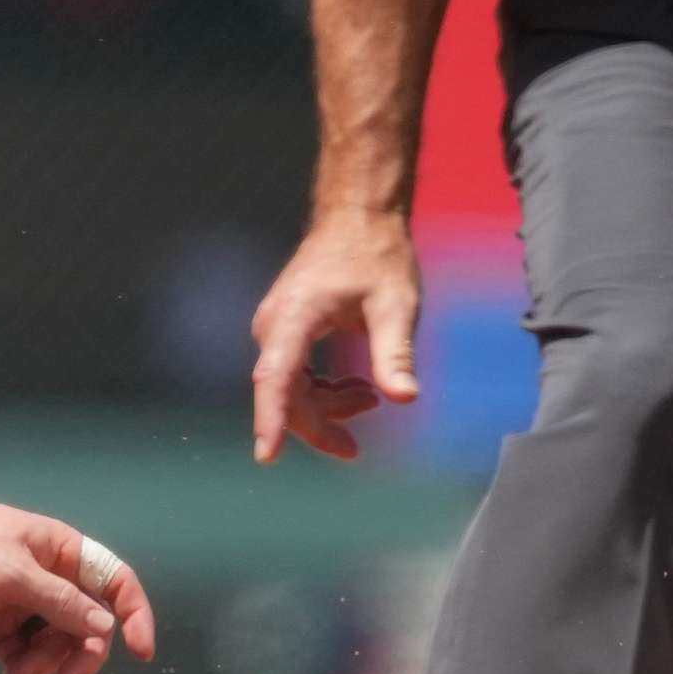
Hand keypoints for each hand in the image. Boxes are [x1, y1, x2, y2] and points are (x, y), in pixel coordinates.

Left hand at [0, 489, 157, 673]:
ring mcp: (22, 605)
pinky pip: (26, 656)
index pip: (114, 581)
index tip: (141, 652)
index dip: (134, 614)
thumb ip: (59, 601)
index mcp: (60, 552)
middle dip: (82, 654)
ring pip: (58, 645)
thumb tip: (105, 628)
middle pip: (89, 625)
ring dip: (48, 667)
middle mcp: (49, 579)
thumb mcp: (10, 571)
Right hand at [248, 208, 420, 463]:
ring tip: (370, 399)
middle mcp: (274, 325)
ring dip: (325, 405)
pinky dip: (322, 389)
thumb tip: (405, 398)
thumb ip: (395, 354)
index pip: (275, 378)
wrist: (357, 218)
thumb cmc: (376, 254)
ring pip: (289, 387)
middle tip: (354, 449)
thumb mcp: (396, 305)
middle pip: (284, 393)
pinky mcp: (285, 330)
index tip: (268, 456)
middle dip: (318, 424)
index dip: (271, 419)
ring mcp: (276, 328)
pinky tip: (354, 387)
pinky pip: (294, 373)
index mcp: (294, 316)